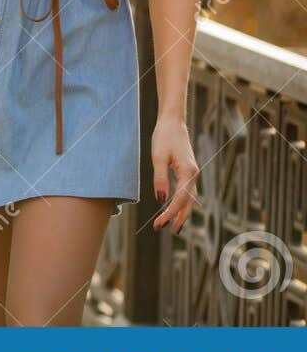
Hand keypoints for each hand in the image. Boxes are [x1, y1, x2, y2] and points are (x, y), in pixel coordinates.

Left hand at [149, 114, 197, 233]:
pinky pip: (187, 191)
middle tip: (166, 229)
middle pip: (188, 202)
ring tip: (172, 224)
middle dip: (177, 217)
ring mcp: (192, 173)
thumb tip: (160, 200)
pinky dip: (182, 202)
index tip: (159, 224)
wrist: (173, 122)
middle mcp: (194, 175)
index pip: (180, 200)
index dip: (170, 213)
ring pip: (190, 198)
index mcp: (188, 172)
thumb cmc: (164, 137)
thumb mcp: (158, 157)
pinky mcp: (188, 171)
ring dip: (181, 211)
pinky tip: (175, 207)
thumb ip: (160, 179)